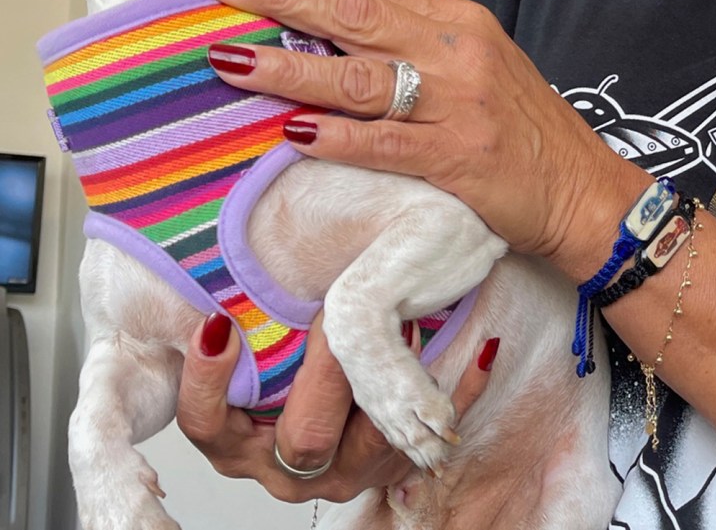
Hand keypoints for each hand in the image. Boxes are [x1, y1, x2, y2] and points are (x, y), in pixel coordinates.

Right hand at [176, 310, 497, 501]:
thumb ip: (224, 317)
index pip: (207, 423)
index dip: (208, 381)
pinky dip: (462, 389)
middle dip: (326, 373)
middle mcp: (285, 463)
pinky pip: (433, 432)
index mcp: (236, 439)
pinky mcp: (394, 461)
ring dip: (392, 382)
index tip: (221, 323)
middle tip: (338, 313)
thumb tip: (209, 271)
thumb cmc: (284, 338)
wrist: (356, 372)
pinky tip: (484, 347)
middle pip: (303, 439)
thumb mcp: (243, 329)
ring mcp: (344, 468)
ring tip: (409, 319)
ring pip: (372, 441)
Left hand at [200, 0, 647, 275]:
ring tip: (230, 59)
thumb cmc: (524, 120)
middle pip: (357, 18)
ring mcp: (456, 104)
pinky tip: (293, 131)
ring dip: (292, 69)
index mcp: (458, 20)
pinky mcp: (456, 157)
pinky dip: (339, 137)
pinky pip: (386, 143)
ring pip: (362, 79)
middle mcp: (456, 52)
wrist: (580, 187)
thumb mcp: (484, 45)